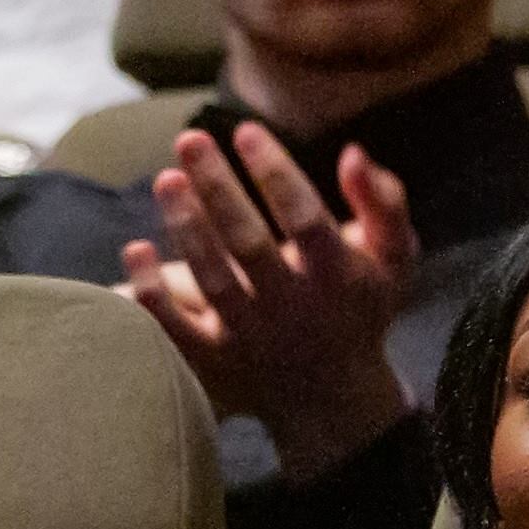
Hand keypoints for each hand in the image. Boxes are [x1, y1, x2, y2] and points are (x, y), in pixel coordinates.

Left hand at [118, 126, 422, 473]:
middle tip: (190, 138)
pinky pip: (175, 330)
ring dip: (186, 227)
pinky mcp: (216, 364)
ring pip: (212, 278)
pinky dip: (151, 293)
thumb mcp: (393, 258)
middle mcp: (293, 309)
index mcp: (338, 277)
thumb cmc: (361, 306)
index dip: (275, 172)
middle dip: (218, 188)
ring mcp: (251, 339)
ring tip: (167, 178)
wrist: (333, 398)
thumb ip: (382, 202)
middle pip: (248, 242)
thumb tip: (351, 153)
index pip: (305, 217)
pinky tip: (135, 248)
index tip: (247, 130)